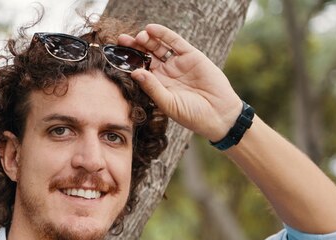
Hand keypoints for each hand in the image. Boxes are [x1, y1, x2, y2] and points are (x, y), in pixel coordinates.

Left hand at [118, 24, 241, 141]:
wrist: (219, 114)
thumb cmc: (192, 115)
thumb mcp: (168, 104)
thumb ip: (152, 88)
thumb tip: (135, 73)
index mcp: (158, 87)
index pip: (139, 70)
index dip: (128, 63)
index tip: (116, 56)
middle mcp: (166, 74)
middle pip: (146, 56)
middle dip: (134, 48)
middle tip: (123, 40)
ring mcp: (178, 64)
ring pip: (158, 47)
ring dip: (147, 40)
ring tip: (139, 37)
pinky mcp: (191, 55)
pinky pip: (174, 42)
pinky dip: (163, 34)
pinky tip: (151, 29)